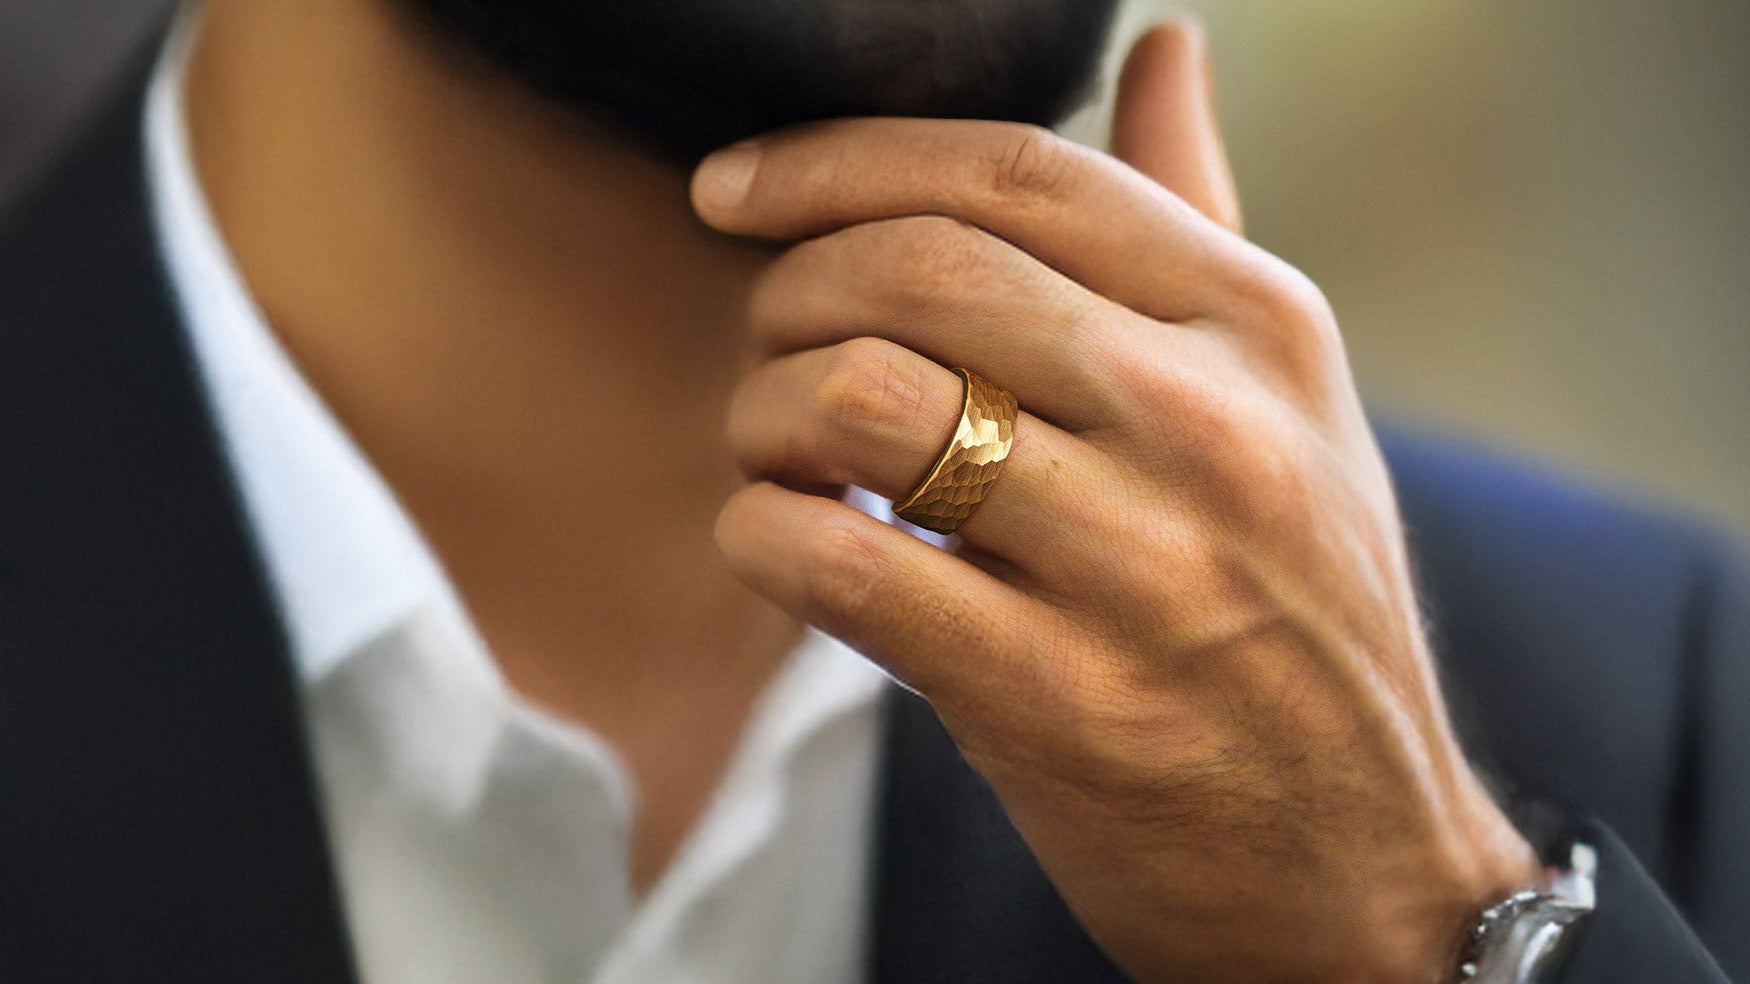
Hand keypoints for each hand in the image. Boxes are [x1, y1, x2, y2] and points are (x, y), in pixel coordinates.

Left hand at [694, 22, 1538, 983]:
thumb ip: (1200, 219)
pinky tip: (791, 544)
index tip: (735, 185)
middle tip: (769, 346)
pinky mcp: (1062, 701)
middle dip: (787, 293)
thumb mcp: (1289, 401)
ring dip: (765, 417)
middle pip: (919, 272)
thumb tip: (1166, 47)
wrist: (1362, 860)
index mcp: (1262, 326)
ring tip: (781, 453)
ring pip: (862, 402)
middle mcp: (1212, 426)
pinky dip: (768, 537)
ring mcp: (1144, 567)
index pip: (1016, 173)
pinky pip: (841, 564)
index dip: (841, 157)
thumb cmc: (1301, 614)